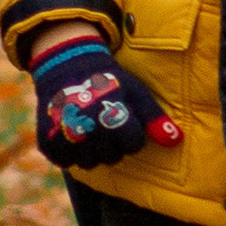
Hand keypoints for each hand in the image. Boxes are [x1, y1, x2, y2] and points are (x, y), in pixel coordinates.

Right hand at [28, 26, 179, 171]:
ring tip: (88, 127)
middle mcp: (91, 131)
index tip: (122, 117)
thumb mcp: (135, 92)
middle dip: (112, 143)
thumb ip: (155, 118)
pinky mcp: (48, 140)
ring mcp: (68, 137)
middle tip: (104, 121)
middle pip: (112, 158)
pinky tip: (71, 132)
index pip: (134, 146)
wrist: (66, 62)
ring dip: (91, 150)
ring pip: (88, 163)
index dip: (132, 132)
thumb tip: (177, 140)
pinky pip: (63, 161)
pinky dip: (67, 151)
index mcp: (115, 119)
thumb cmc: (107, 79)